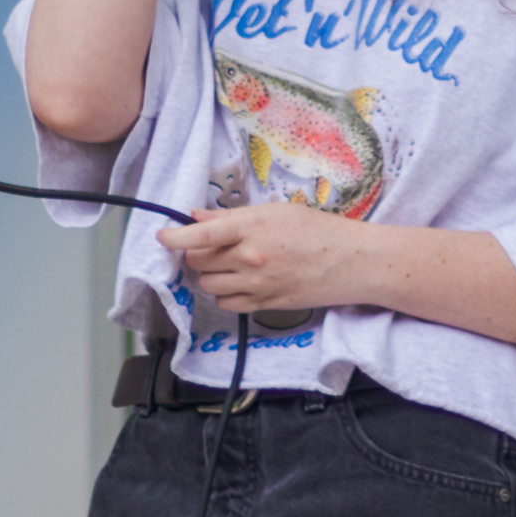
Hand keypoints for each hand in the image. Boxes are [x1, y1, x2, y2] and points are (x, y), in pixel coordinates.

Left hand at [158, 198, 361, 320]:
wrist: (351, 262)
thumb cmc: (318, 230)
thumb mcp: (277, 212)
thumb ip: (234, 217)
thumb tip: (198, 217)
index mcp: (253, 228)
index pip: (201, 235)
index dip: (175, 238)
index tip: (163, 237)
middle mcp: (251, 258)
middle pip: (199, 262)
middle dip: (198, 254)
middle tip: (212, 247)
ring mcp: (257, 284)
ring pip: (209, 286)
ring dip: (211, 276)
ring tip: (230, 265)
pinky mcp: (265, 305)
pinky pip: (227, 304)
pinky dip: (226, 294)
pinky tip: (241, 283)